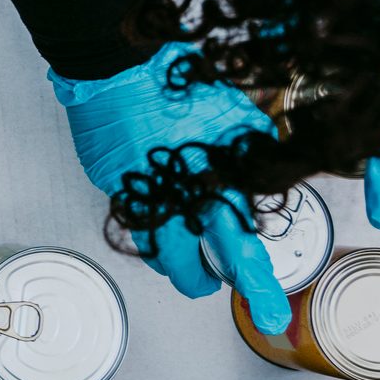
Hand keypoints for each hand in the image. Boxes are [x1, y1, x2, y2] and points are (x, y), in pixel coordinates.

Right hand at [52, 42, 291, 333]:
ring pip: (155, 251)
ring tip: (186, 241)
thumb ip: (253, 154)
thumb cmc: (176, 81)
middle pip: (184, 271)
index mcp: (207, 186)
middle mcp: (169, 200)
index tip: (268, 315)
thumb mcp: (235, 115)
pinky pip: (135, 217)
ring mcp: (135, 196)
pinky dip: (151, 217)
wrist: (115, 65)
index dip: (255, 287)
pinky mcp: (111, 185)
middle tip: (212, 277)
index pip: (237, 250)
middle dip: (201, 280)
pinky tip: (160, 198)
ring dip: (173, 254)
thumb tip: (264, 175)